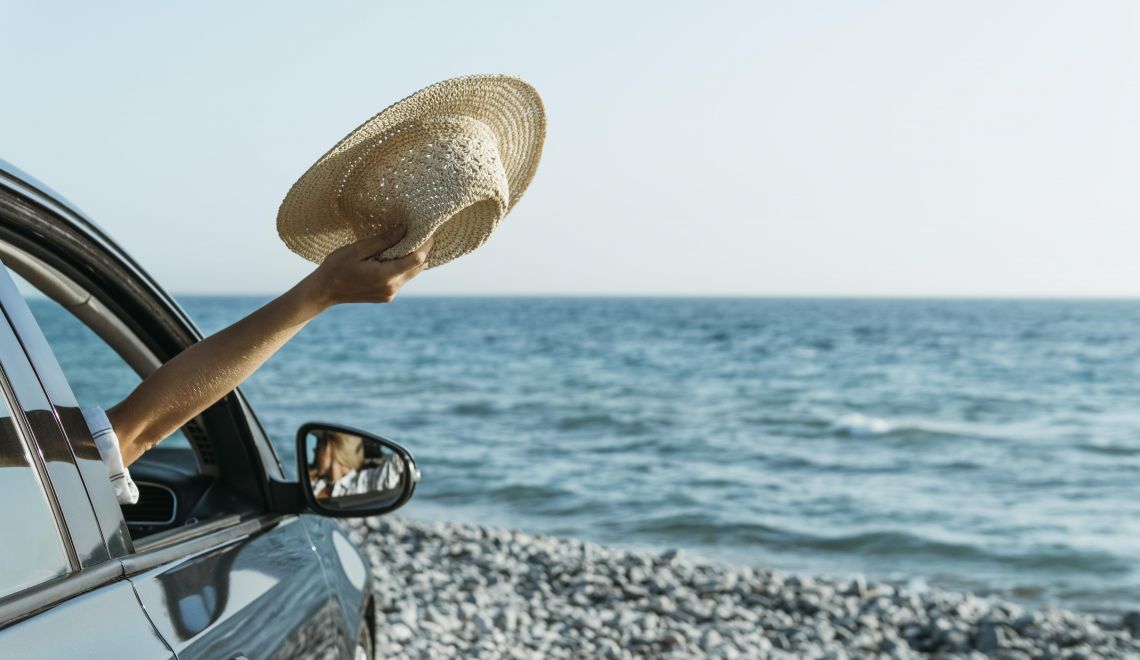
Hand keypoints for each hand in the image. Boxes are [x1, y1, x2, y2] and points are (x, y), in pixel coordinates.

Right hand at [301, 224, 432, 310]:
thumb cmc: (336, 267)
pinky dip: (403, 267)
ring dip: (413, 259)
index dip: (425, 244)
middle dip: (422, 250)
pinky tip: (395, 255)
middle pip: (419, 268)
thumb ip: (383, 240)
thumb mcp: (358, 249)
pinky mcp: (386, 296)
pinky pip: (402, 279)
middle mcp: (392, 288)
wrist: (324, 291)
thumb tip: (403, 228)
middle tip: (419, 232)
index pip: (417, 259)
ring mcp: (390, 294)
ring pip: (412, 274)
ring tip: (408, 241)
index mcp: (386, 276)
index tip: (427, 230)